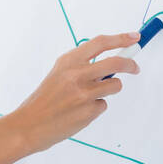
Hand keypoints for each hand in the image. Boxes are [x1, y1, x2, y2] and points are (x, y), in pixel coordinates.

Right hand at [10, 31, 140, 153]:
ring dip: (109, 90)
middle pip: (116, 63)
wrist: (28, 125)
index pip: (100, 43)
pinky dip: (95, 108)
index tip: (134, 37)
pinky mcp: (89, 110)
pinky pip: (103, 105)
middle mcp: (76, 74)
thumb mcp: (57, 75)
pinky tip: (79, 112)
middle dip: (130, 65)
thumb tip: (109, 62)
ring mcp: (84, 93)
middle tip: (134, 68)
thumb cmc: (42, 101)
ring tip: (89, 98)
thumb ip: (79, 67)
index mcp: (67, 62)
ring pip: (115, 85)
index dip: (121, 38)